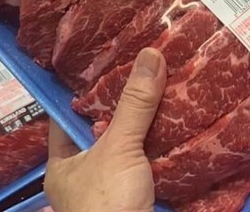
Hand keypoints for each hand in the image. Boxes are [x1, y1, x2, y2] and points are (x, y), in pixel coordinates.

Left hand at [45, 48, 166, 211]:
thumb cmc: (107, 204)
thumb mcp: (117, 148)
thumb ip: (134, 105)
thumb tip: (151, 54)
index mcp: (65, 165)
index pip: (70, 119)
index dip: (87, 92)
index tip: (109, 64)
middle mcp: (87, 177)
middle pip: (107, 132)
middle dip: (128, 107)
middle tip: (148, 70)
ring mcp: (117, 189)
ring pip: (134, 148)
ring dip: (152, 127)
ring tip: (171, 87)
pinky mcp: (144, 198)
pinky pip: (156, 165)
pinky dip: (168, 148)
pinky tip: (184, 125)